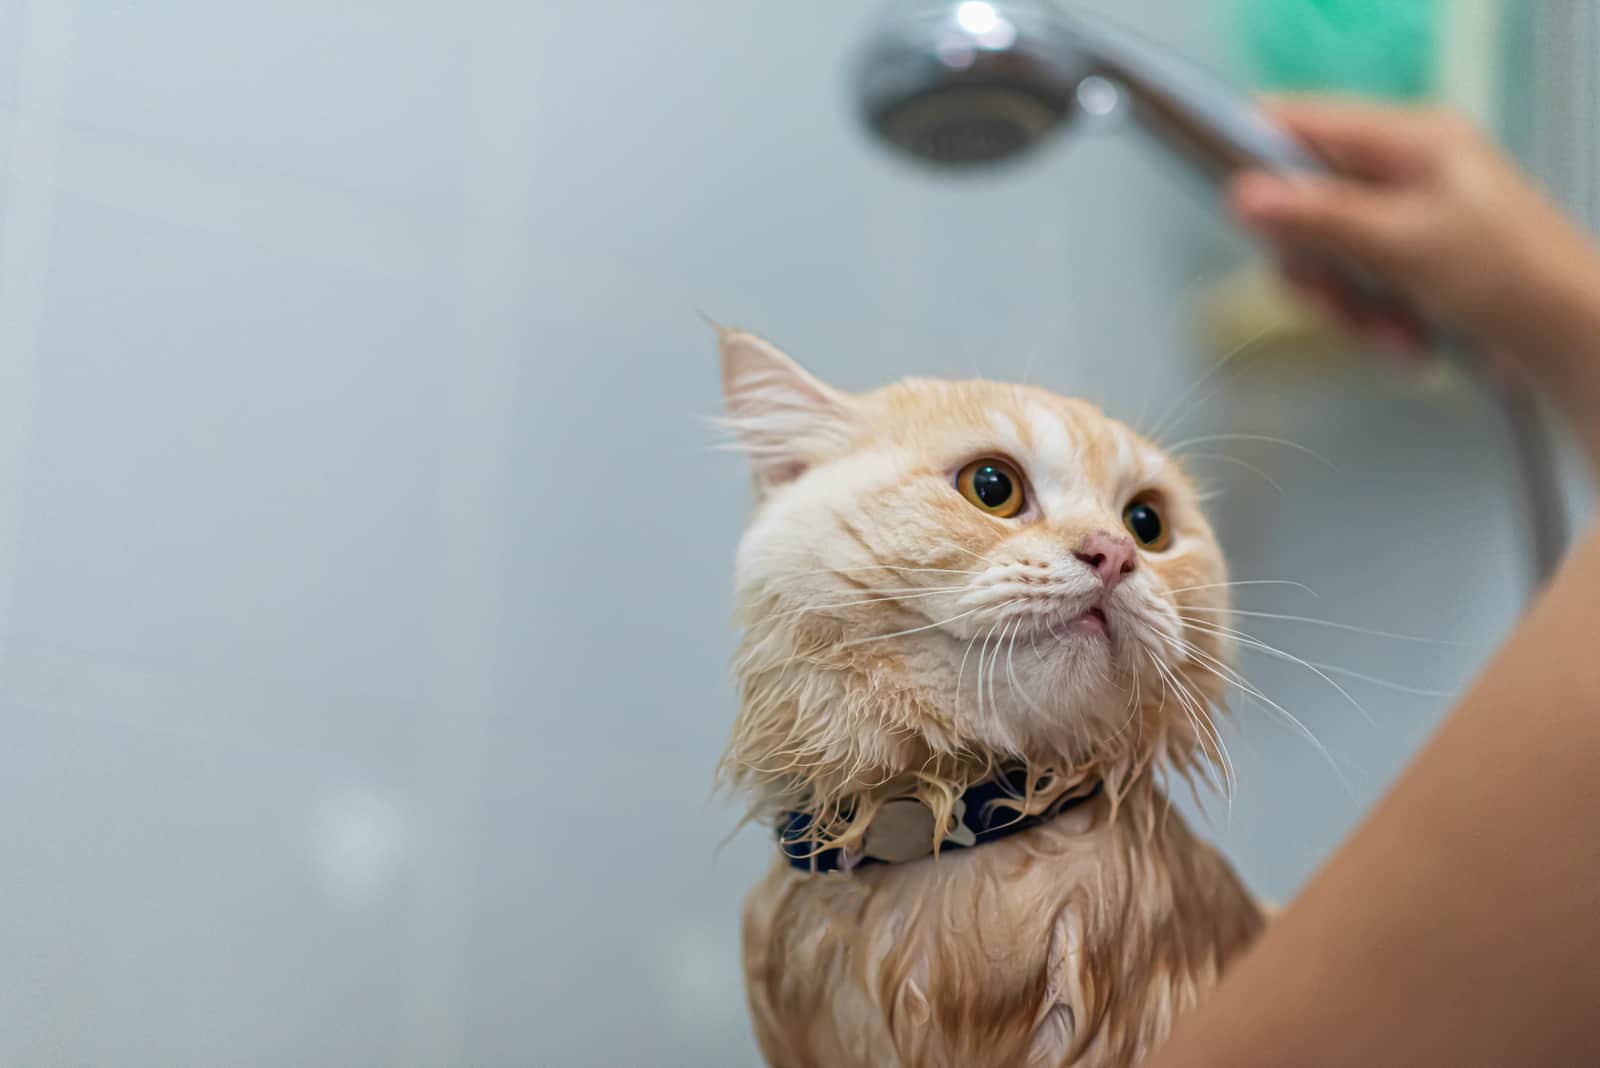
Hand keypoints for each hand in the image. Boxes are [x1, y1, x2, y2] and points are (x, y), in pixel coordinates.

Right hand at [1230, 97, 1599, 384]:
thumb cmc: (1505, 276)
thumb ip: (1316, 217)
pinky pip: (1353, 289)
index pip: (1301, 123)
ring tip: (1386, 331)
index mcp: (1405, 139)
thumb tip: (1241, 195)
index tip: (1233, 204)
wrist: (1568, 339)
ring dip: (1345, 307)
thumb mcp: (1399, 242)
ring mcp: (1402, 218)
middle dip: (1314, 266)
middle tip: (1333, 297)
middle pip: (1301, 205)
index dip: (1255, 156)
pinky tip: (1405, 340)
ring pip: (1323, 258)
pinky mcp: (1407, 263)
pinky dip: (1370, 322)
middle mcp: (1400, 171)